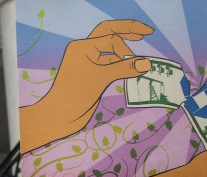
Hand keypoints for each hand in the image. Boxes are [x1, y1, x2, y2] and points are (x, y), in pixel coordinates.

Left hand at [22, 20, 154, 150]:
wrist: (59, 116)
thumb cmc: (75, 95)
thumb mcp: (102, 78)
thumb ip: (124, 68)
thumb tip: (146, 63)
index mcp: (83, 46)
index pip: (111, 39)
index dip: (125, 50)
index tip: (132, 65)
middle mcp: (84, 50)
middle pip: (109, 33)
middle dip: (128, 30)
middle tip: (148, 31)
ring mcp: (87, 62)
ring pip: (110, 49)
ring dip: (125, 50)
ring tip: (141, 45)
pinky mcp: (91, 74)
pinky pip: (109, 63)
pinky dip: (121, 64)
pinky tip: (132, 68)